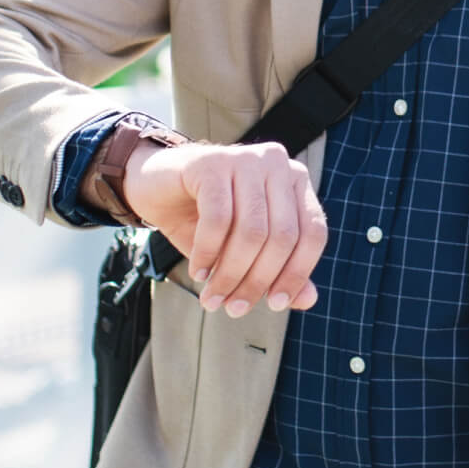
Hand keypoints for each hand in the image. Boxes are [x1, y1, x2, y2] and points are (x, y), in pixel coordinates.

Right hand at [123, 140, 326, 316]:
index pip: (313, 233)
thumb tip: (309, 300)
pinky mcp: (212, 163)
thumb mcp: (245, 248)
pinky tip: (199, 272)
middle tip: (234, 308)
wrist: (155, 186)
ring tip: (213, 298)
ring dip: (230, 273)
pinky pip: (218, 219)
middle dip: (257, 280)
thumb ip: (280, 269)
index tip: (274, 305)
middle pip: (282, 236)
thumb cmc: (206, 218)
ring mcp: (245, 159)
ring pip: (252, 231)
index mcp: (296, 180)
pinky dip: (208, 253)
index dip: (296, 273)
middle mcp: (277, 163)